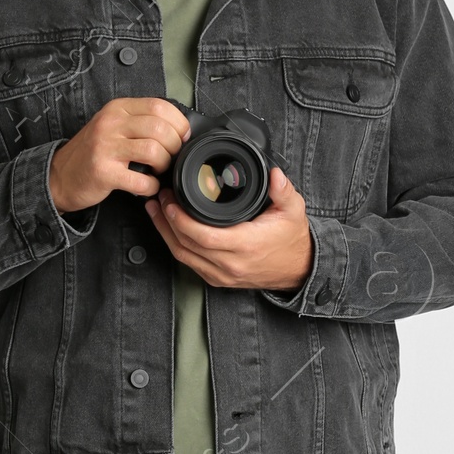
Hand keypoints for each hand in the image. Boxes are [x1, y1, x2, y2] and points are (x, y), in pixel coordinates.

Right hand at [48, 97, 189, 214]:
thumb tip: (178, 129)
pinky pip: (141, 180)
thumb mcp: (113, 125)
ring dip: (164, 165)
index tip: (182, 136)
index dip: (179, 123)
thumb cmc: (93, 152)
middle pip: (160, 129)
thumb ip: (139, 121)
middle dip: (175, 146)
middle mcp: (111, 124)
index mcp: (117, 108)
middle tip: (172, 157)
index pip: (159, 106)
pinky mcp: (104, 172)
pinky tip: (148, 186)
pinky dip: (151, 186)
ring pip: (153, 151)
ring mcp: (106, 148)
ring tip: (159, 170)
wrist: (60, 176)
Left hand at [146, 161, 315, 291]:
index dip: (181, 220)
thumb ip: (283, 191)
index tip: (171, 201)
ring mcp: (223, 275)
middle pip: (186, 245)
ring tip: (155, 211)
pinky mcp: (218, 279)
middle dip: (167, 221)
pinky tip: (168, 230)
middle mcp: (231, 264)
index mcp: (246, 245)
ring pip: (183, 256)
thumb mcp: (293, 210)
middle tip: (160, 198)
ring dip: (165, 233)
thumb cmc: (292, 239)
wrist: (298, 269)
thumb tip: (274, 174)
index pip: (204, 236)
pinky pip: (190, 264)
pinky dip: (176, 246)